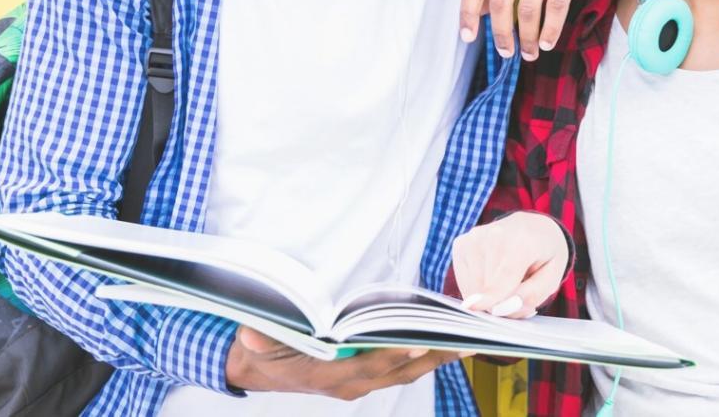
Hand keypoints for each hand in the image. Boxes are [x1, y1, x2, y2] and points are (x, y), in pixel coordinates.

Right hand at [226, 327, 459, 399]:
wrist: (256, 368)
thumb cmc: (262, 351)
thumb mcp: (257, 342)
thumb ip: (260, 339)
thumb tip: (251, 333)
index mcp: (330, 375)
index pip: (372, 364)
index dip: (398, 352)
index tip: (424, 338)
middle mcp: (350, 383)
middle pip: (401, 371)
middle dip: (435, 355)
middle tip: (467, 338)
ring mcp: (358, 383)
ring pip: (406, 372)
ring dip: (435, 357)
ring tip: (466, 339)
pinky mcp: (362, 377)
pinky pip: (399, 369)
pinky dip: (421, 356)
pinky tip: (440, 340)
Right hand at [452, 212, 570, 318]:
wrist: (531, 227)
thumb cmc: (543, 255)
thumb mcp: (552, 278)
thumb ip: (530, 296)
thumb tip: (498, 308)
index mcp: (523, 240)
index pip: (505, 273)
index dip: (492, 295)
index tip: (475, 307)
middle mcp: (494, 234)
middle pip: (488, 286)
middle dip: (500, 301)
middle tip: (518, 291)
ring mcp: (474, 238)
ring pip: (474, 286)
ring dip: (488, 295)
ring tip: (506, 279)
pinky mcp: (460, 245)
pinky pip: (464, 282)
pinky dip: (477, 288)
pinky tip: (491, 274)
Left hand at [459, 0, 628, 60]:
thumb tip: (479, 10)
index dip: (467, 14)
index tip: (467, 36)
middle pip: (500, 2)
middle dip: (501, 33)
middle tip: (506, 51)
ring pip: (528, 9)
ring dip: (528, 38)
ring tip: (529, 52)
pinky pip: (555, 7)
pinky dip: (550, 30)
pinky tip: (547, 42)